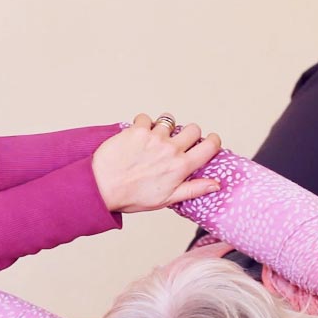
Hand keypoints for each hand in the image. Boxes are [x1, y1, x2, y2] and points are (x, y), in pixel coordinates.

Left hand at [92, 112, 221, 212]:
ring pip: (169, 121)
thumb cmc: (132, 196)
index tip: (209, 141)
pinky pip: (147, 118)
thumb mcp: (167, 199)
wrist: (102, 188)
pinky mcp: (137, 129)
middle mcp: (171, 149)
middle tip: (178, 142)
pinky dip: (144, 124)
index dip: (213, 141)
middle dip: (190, 134)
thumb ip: (194, 189)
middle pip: (193, 129)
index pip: (210, 146)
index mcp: (181, 167)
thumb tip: (216, 184)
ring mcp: (154, 137)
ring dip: (164, 128)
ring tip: (153, 140)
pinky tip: (138, 137)